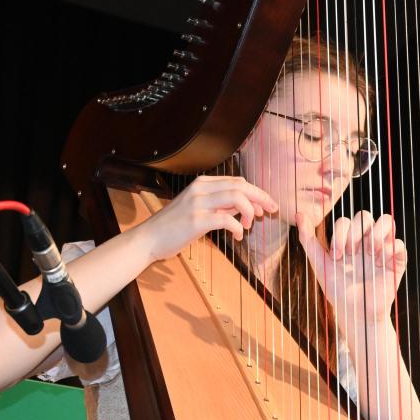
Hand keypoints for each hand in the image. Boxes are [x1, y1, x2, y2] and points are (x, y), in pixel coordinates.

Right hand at [139, 175, 277, 261]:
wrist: (148, 238)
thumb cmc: (174, 226)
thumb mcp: (199, 209)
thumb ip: (220, 205)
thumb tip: (244, 208)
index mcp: (203, 184)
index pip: (238, 182)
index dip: (257, 192)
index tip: (268, 205)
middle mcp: (201, 189)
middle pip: (241, 186)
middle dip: (261, 198)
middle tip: (271, 212)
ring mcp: (198, 203)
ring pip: (237, 198)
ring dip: (250, 212)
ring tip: (250, 226)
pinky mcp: (196, 220)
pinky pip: (227, 220)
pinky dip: (238, 228)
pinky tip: (238, 236)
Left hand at [297, 210, 407, 327]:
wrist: (355, 313)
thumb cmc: (337, 289)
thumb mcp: (320, 264)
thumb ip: (308, 240)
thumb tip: (298, 213)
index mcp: (348, 240)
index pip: (346, 220)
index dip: (340, 234)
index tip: (337, 256)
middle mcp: (365, 240)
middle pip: (365, 215)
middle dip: (355, 233)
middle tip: (351, 254)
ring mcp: (382, 249)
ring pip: (387, 220)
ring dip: (376, 234)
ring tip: (370, 253)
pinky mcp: (396, 262)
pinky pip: (399, 244)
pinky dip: (390, 249)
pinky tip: (380, 264)